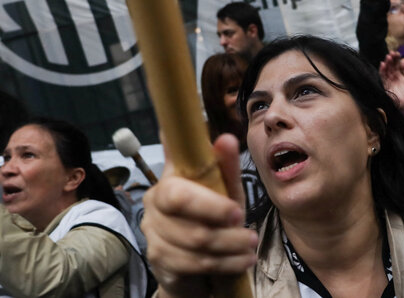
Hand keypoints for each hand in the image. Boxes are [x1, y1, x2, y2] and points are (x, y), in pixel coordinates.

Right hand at [141, 134, 256, 297]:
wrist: (198, 261)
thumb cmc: (213, 218)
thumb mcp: (226, 192)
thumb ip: (226, 168)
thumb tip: (227, 138)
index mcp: (167, 181)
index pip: (176, 192)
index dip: (207, 204)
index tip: (236, 211)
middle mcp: (152, 204)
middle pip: (188, 225)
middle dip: (224, 230)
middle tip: (251, 236)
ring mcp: (152, 233)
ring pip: (194, 245)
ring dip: (229, 249)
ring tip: (250, 248)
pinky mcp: (157, 260)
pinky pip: (192, 265)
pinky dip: (224, 265)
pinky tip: (241, 261)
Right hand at [379, 51, 403, 110]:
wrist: (402, 105)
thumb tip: (403, 60)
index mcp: (401, 76)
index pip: (398, 65)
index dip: (397, 59)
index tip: (397, 53)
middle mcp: (394, 77)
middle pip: (392, 66)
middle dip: (391, 60)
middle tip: (391, 53)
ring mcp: (388, 81)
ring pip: (386, 70)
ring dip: (387, 63)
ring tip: (388, 57)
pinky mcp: (383, 84)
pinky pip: (381, 76)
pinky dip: (381, 70)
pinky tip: (383, 64)